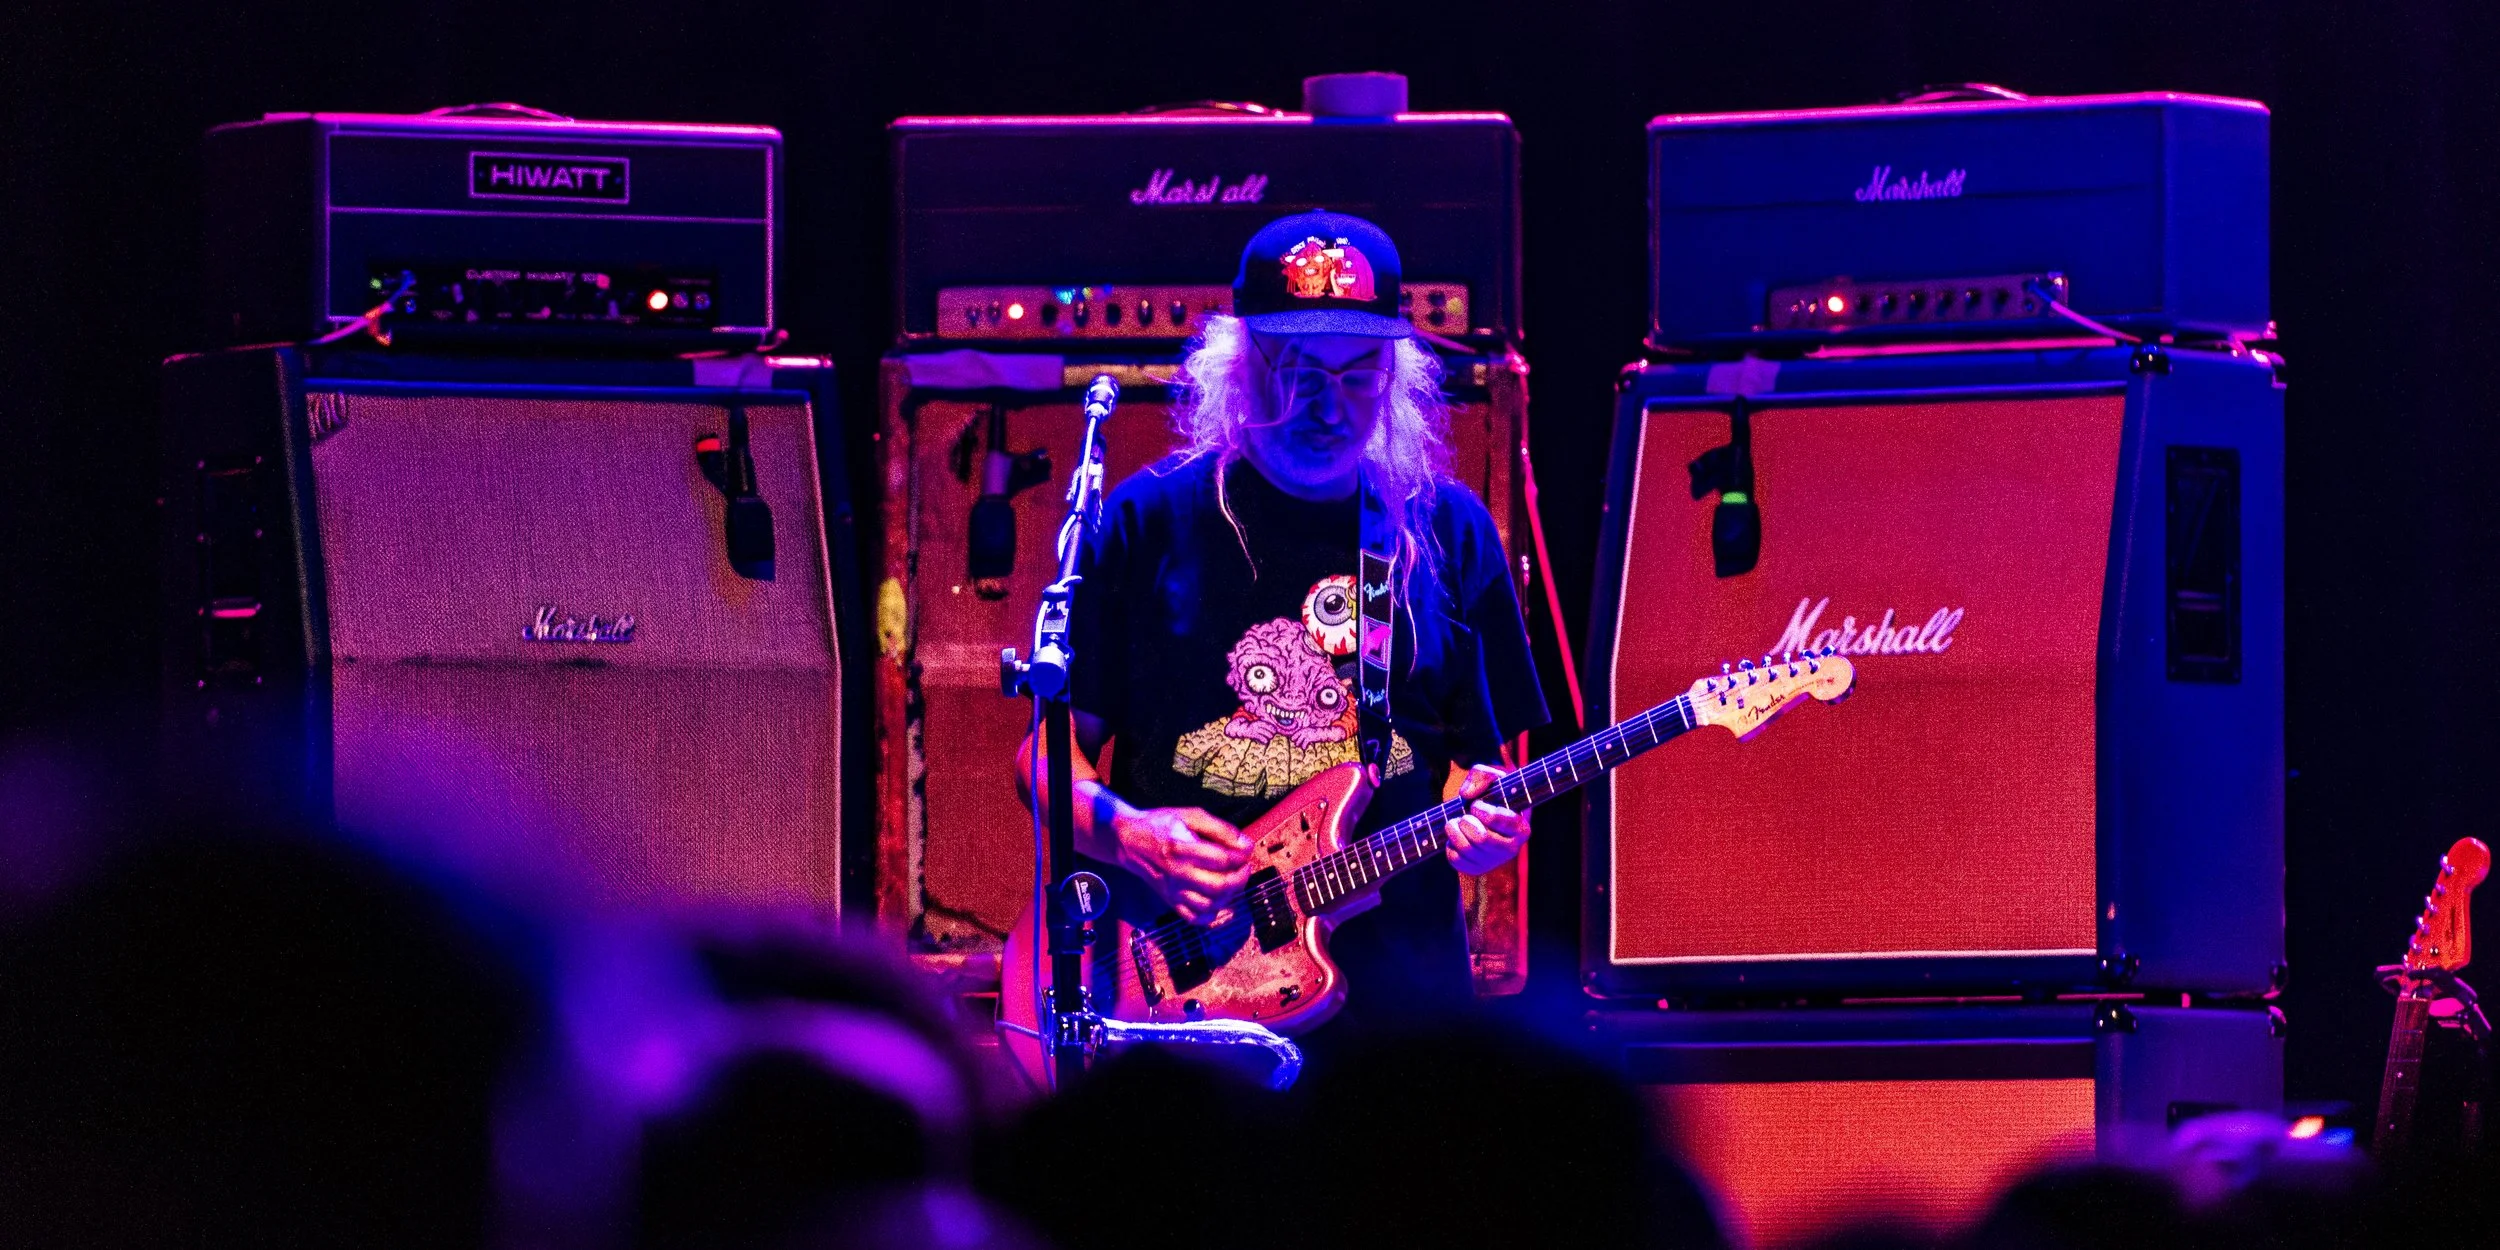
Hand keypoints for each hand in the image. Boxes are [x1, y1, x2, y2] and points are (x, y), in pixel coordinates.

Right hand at [1112, 806, 1251, 922]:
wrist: (1130, 842)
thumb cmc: (1160, 825)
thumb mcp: (1190, 816)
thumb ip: (1220, 829)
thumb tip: (1246, 845)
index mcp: (1182, 849)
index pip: (1223, 859)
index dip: (1241, 855)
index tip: (1245, 849)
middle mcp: (1178, 874)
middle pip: (1220, 885)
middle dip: (1240, 877)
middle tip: (1244, 867)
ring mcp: (1174, 891)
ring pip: (1210, 905)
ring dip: (1229, 895)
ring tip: (1231, 880)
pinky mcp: (1171, 901)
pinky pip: (1195, 918)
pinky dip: (1211, 914)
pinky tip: (1216, 900)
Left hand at [1444, 764, 1529, 874]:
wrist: (1482, 811)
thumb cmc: (1491, 793)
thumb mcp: (1491, 776)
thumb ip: (1482, 775)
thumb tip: (1467, 794)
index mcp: (1521, 828)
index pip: (1497, 821)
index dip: (1481, 810)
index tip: (1477, 805)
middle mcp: (1511, 849)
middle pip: (1481, 839)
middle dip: (1466, 822)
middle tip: (1465, 815)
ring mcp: (1493, 862)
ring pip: (1466, 849)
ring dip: (1454, 830)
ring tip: (1456, 821)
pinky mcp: (1475, 869)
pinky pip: (1455, 859)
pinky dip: (1450, 844)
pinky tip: (1457, 836)